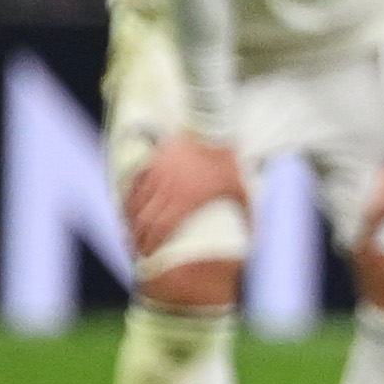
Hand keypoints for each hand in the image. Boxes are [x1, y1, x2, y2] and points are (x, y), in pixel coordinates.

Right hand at [125, 133, 247, 264]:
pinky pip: (134, 185)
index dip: (151, 244)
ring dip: (130, 220)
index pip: (161, 228)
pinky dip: (129, 199)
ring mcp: (157, 175)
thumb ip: (247, 213)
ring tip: (130, 232)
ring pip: (136, 203)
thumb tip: (255, 236)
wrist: (211, 128)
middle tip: (135, 248)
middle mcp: (167, 190)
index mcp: (185, 200)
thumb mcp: (240, 188)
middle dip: (137, 237)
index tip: (147, 254)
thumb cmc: (227, 161)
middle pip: (144, 220)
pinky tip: (128, 208)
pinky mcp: (151, 162)